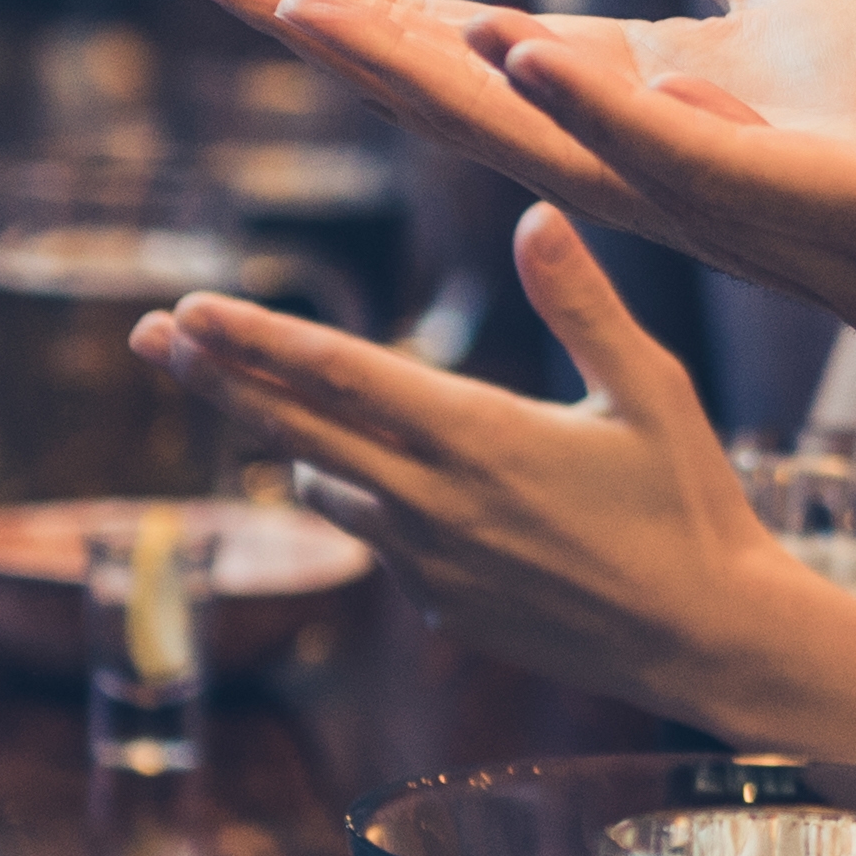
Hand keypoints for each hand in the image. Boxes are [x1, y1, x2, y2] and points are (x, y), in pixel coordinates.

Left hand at [138, 213, 827, 713]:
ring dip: (293, 438)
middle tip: (148, 335)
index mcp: (482, 439)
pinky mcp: (443, 609)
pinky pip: (379, 540)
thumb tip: (536, 215)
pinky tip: (392, 480)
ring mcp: (431, 566)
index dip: (255, 339)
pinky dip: (367, 498)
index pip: (340, 378)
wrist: (708, 639)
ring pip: (326, 486)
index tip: (189, 307)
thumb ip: (584, 304)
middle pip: (294, 429)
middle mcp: (437, 506)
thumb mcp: (650, 391)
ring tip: (264, 400)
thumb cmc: (692, 505)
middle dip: (215, 377)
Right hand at [141, 0, 855, 238]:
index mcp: (579, 82)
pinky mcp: (733, 179)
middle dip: (287, 9)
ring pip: (491, 113)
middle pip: (405, 66)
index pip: (413, 26)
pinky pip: (639, 136)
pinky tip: (502, 37)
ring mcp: (646, 167)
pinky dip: (570, 90)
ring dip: (387, 53)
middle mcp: (582, 134)